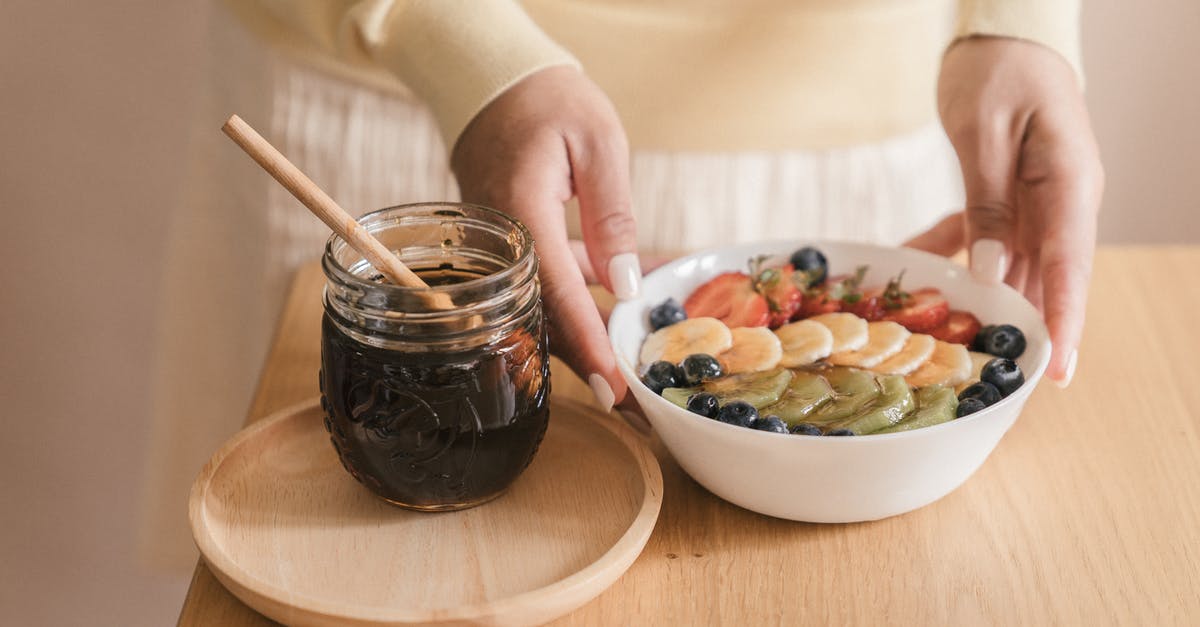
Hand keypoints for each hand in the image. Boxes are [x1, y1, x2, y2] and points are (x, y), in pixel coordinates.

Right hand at [451, 65, 639, 409]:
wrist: (491, 82)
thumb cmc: (548, 101)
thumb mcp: (598, 143)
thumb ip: (612, 215)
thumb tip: (626, 285)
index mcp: (522, 214)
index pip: (558, 294)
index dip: (588, 346)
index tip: (617, 391)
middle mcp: (500, 243)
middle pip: (543, 320)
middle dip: (589, 367)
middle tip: (634, 411)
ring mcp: (495, 249)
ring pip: (541, 311)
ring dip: (584, 345)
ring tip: (629, 382)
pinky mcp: (504, 248)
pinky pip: (541, 287)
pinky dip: (577, 306)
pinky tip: (617, 310)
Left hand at [917, 36, 1103, 385]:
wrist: (1003, 34)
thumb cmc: (1002, 72)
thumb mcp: (988, 135)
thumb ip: (991, 205)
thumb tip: (992, 272)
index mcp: (1069, 185)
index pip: (1071, 266)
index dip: (1064, 322)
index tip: (1057, 370)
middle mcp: (1061, 202)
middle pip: (1044, 278)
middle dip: (1020, 328)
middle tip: (992, 377)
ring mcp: (1037, 202)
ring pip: (1009, 266)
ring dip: (975, 297)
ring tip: (939, 336)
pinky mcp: (1010, 198)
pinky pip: (981, 238)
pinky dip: (946, 252)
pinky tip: (906, 264)